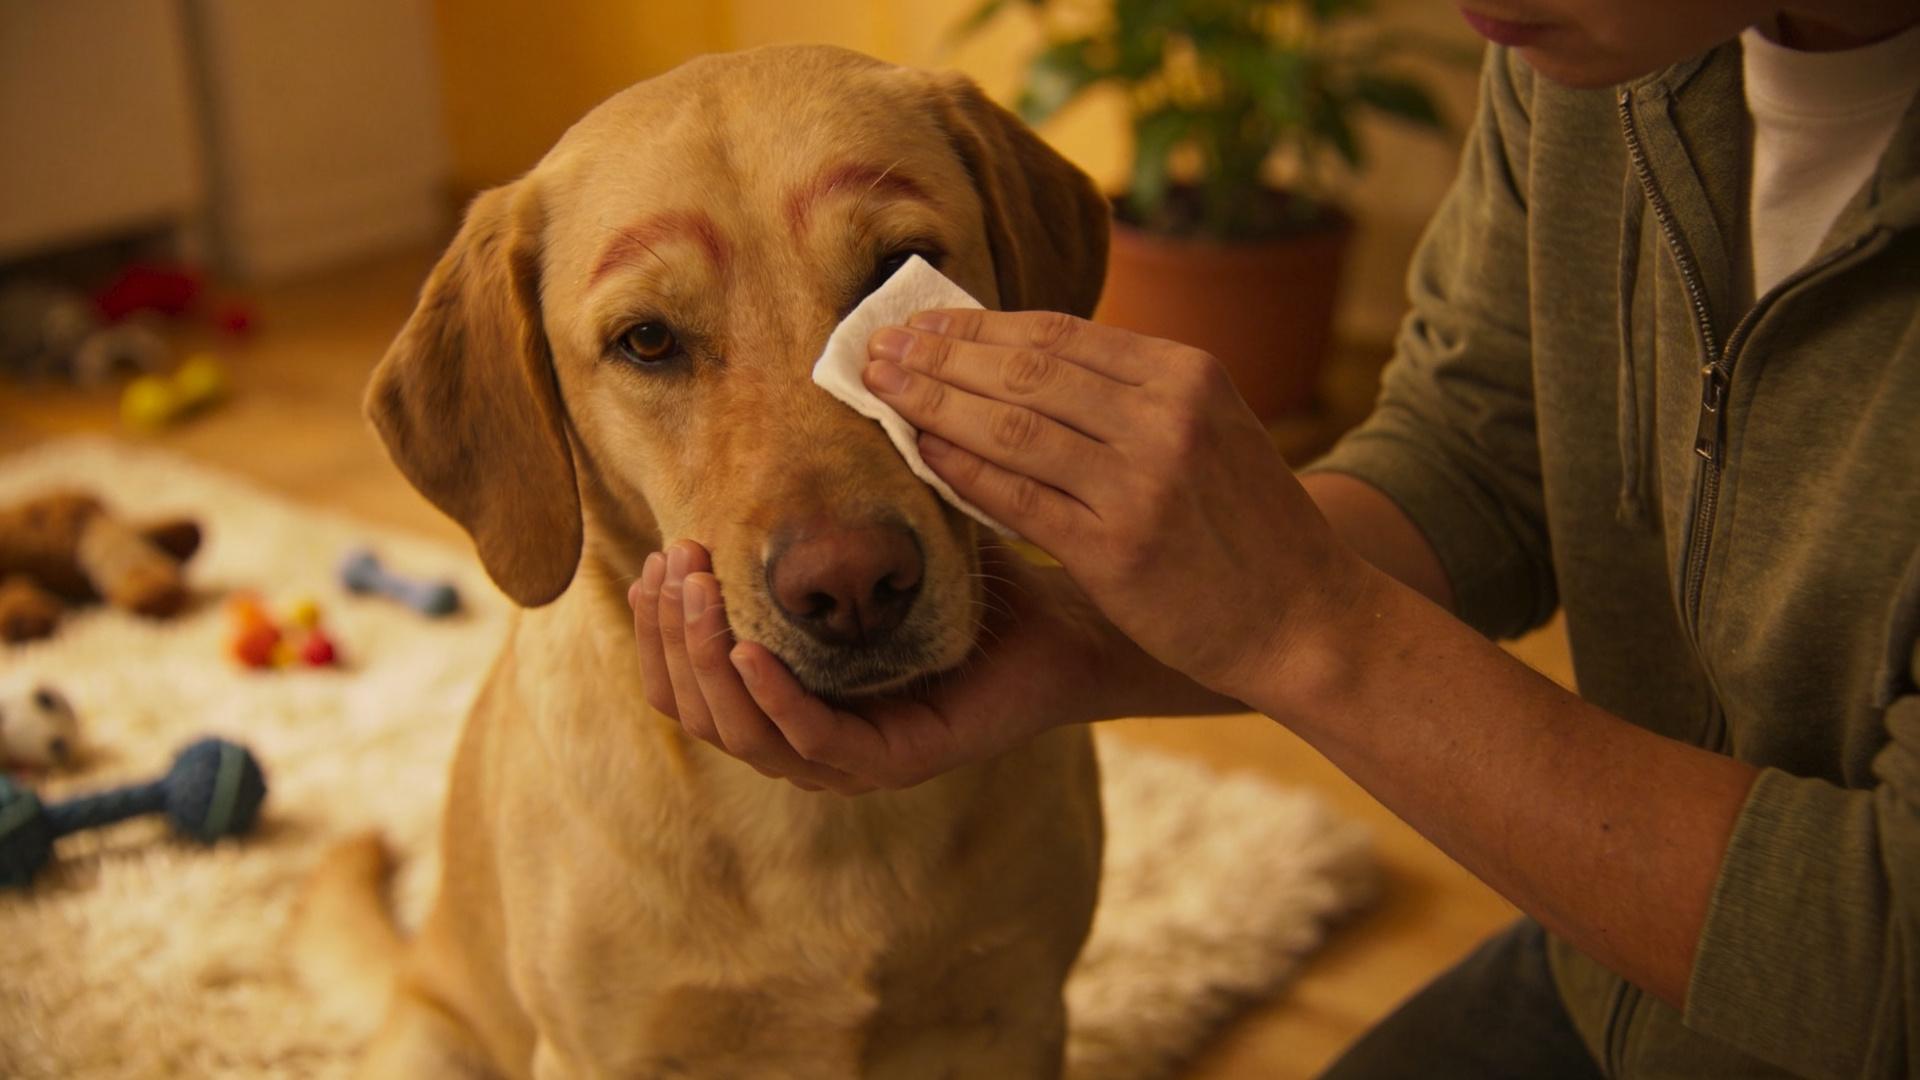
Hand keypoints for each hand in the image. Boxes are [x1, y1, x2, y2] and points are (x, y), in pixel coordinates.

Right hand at [629, 540, 1118, 791]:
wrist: (1064, 625)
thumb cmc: (972, 590)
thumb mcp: (871, 554)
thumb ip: (805, 537)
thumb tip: (740, 467)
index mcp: (792, 702)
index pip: (688, 689)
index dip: (657, 632)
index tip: (654, 561)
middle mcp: (811, 742)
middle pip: (700, 715)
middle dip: (669, 638)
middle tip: (671, 566)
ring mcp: (852, 763)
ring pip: (744, 735)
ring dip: (707, 660)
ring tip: (700, 590)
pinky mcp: (898, 763)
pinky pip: (815, 743)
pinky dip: (774, 699)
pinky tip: (752, 646)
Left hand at [865, 310, 1368, 700]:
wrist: (1306, 619)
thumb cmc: (1242, 530)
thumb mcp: (1206, 432)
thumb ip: (1129, 397)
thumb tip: (1015, 364)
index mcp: (1187, 374)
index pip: (1061, 333)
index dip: (978, 326)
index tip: (919, 323)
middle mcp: (1167, 414)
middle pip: (1027, 367)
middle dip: (940, 354)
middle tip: (874, 346)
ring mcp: (1144, 480)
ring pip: (1012, 424)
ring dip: (934, 402)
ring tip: (879, 389)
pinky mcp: (1119, 547)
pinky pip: (1018, 496)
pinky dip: (962, 470)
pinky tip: (921, 453)